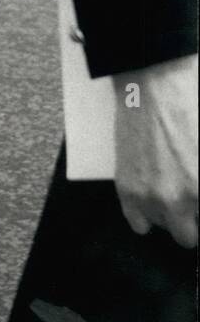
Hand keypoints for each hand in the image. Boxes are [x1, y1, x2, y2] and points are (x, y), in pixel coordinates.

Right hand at [113, 53, 197, 247]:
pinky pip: (138, 224)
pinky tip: (151, 198)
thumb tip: (198, 193)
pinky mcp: (127, 188)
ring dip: (169, 215)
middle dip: (192, 220)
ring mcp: (152, 196)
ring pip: (165, 229)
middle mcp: (181, 200)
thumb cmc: (191, 108)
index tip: (196, 201)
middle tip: (191, 201)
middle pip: (190, 237)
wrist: (154, 85)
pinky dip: (144, 215)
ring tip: (169, 190)